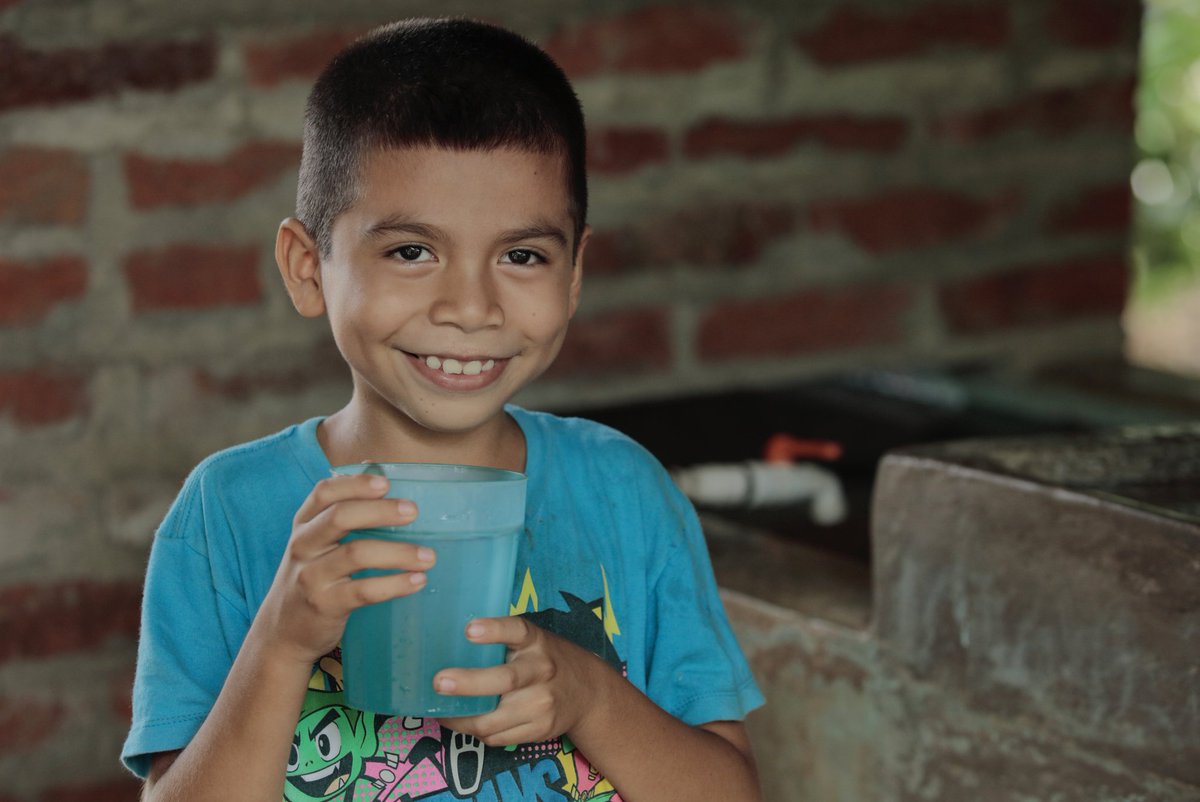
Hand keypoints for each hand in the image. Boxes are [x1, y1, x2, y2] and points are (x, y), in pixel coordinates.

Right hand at [254, 473, 433, 665]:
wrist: (283, 632)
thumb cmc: (312, 579)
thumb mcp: (315, 545)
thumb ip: (340, 518)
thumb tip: (386, 485)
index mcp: (305, 524)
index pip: (324, 493)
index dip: (355, 484)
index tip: (385, 482)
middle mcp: (303, 545)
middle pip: (340, 517)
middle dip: (380, 511)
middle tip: (413, 511)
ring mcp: (311, 576)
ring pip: (356, 554)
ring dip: (398, 552)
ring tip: (428, 556)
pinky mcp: (324, 605)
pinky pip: (364, 591)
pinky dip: (394, 584)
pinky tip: (417, 581)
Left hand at [434, 617, 604, 745]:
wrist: (589, 692)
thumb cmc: (546, 660)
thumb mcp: (531, 641)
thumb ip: (502, 640)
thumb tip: (447, 641)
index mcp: (535, 641)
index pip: (516, 630)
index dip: (493, 629)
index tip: (469, 630)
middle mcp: (541, 670)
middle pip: (504, 680)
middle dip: (468, 683)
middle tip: (439, 683)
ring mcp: (542, 703)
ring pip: (493, 720)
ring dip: (461, 719)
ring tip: (442, 711)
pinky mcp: (540, 728)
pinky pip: (497, 737)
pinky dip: (476, 732)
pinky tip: (465, 722)